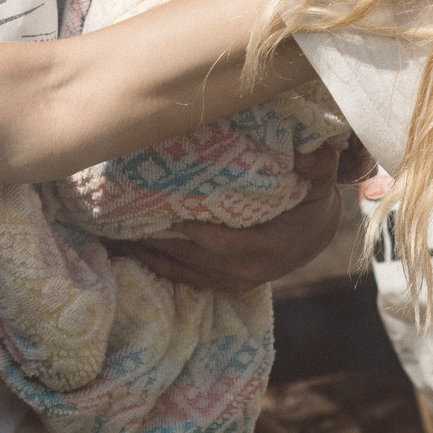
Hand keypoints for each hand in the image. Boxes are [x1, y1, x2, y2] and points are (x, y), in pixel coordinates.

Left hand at [114, 145, 352, 292]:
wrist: (314, 236)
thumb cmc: (312, 202)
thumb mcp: (321, 182)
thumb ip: (320, 165)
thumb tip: (316, 148)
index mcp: (268, 248)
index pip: (223, 244)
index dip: (193, 232)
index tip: (166, 210)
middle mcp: (247, 271)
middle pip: (191, 261)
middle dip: (156, 242)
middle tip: (119, 221)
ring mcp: (232, 281)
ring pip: (182, 272)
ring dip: (147, 255)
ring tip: (112, 235)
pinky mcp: (221, 284)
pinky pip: (183, 279)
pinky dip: (156, 265)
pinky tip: (128, 249)